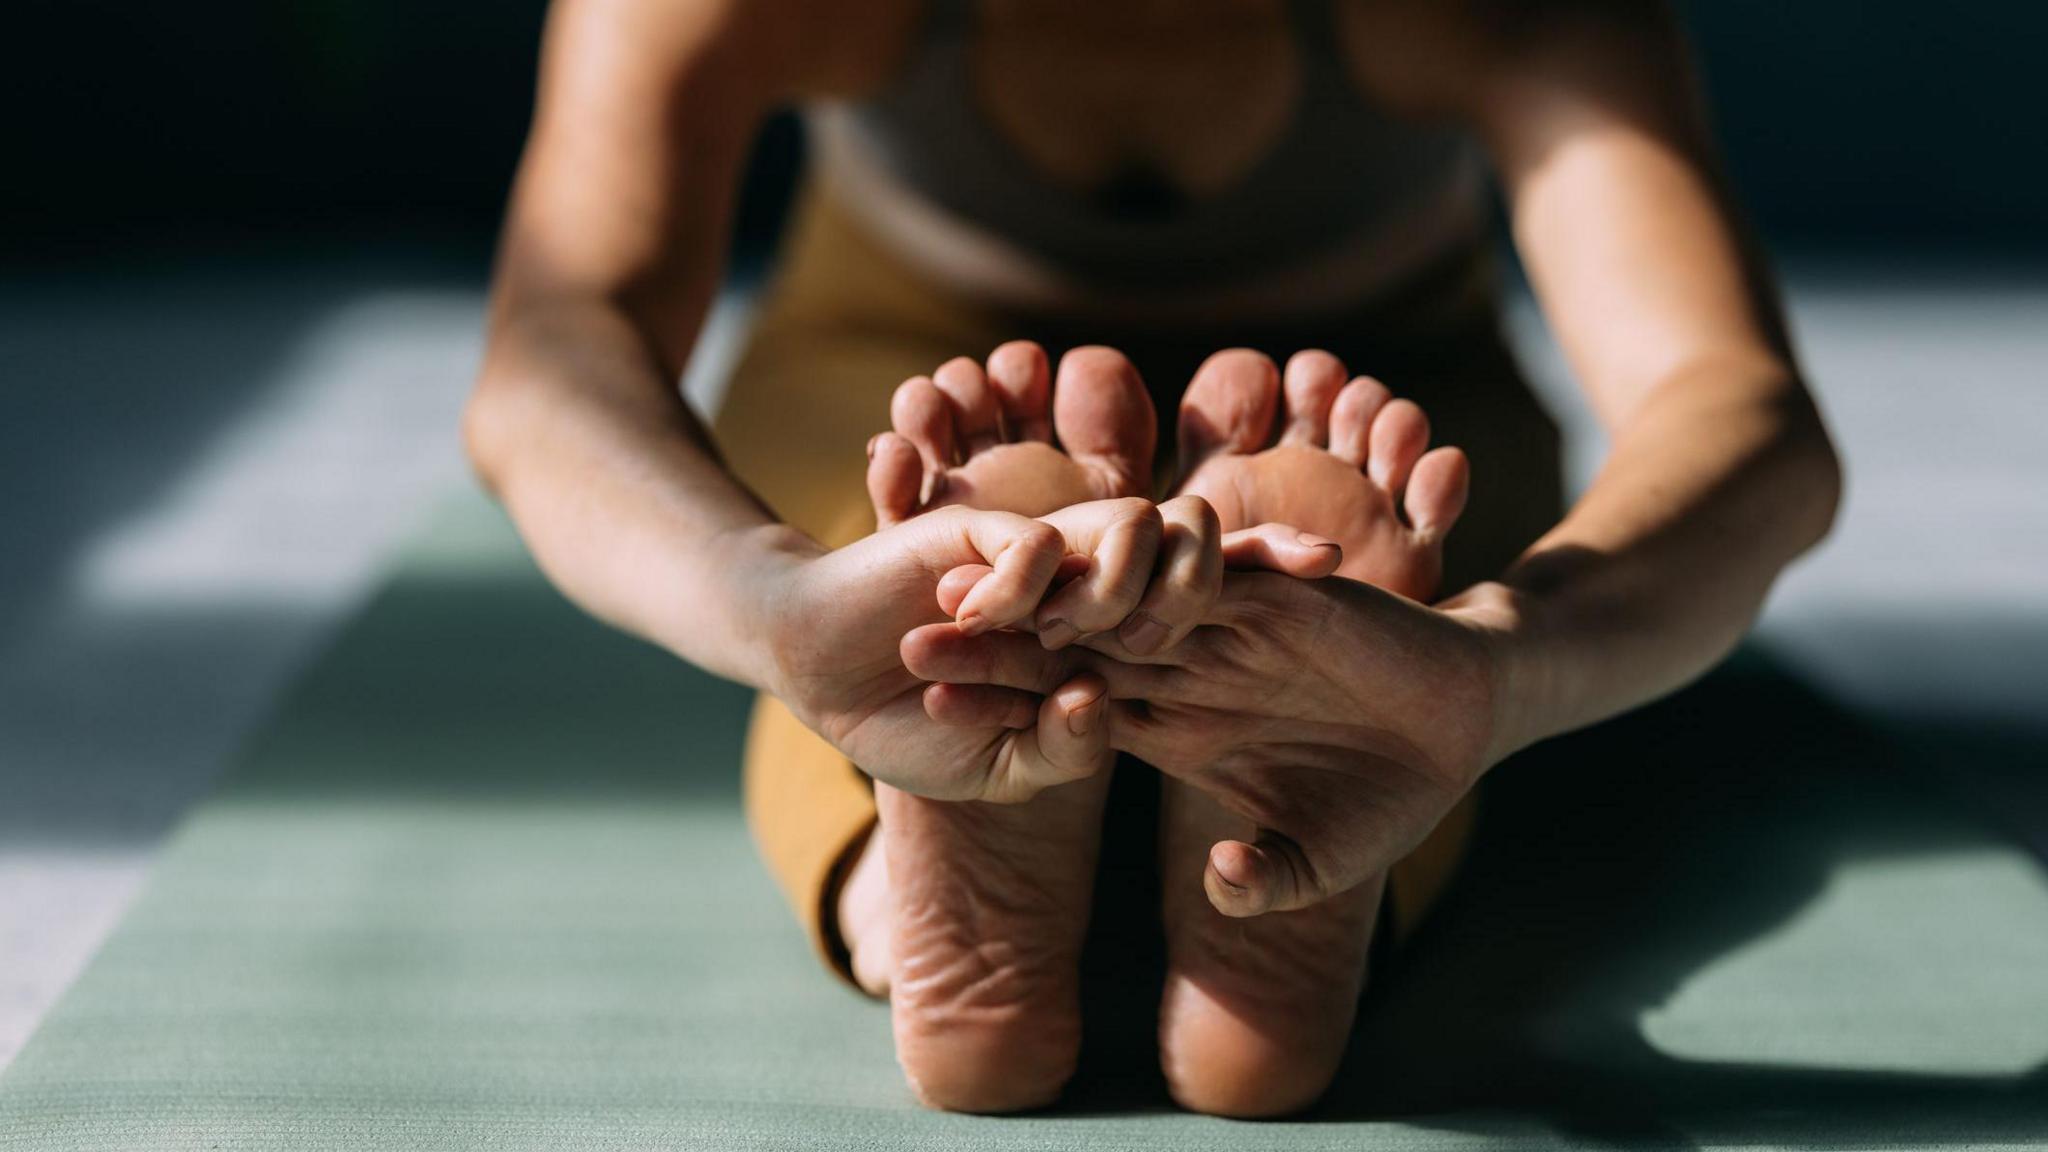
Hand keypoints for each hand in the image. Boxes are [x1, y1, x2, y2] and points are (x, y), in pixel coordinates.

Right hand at [765, 498, 1337, 803]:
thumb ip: (1059, 747)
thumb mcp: (1003, 766)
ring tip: (1207, 564)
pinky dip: (1042, 575)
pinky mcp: (973, 536)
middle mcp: (1079, 591)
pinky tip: (1059, 597)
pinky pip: (1025, 549)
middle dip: (1250, 560)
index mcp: (1099, 645)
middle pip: (1177, 564)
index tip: (1339, 623)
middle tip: (1324, 562)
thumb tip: (1099, 714)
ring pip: (1117, 542)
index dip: (1257, 615)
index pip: (1191, 621)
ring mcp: (1033, 560)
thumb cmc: (914, 736)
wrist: (823, 680)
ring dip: (1160, 553)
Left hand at [909, 567, 1509, 913]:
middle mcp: (1190, 671)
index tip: (931, 708)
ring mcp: (1231, 630)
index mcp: (1179, 729)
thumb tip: (1220, 887)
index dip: (1006, 705)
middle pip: (1073, 649)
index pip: (1072, 710)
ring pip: (1124, 602)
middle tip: (912, 639)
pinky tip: (1096, 560)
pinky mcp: (1282, 597)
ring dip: (1053, 597)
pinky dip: (1159, 569)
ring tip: (975, 587)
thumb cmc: (1391, 800)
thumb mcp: (1324, 859)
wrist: (1466, 726)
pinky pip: (1212, 577)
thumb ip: (1269, 879)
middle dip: (996, 644)